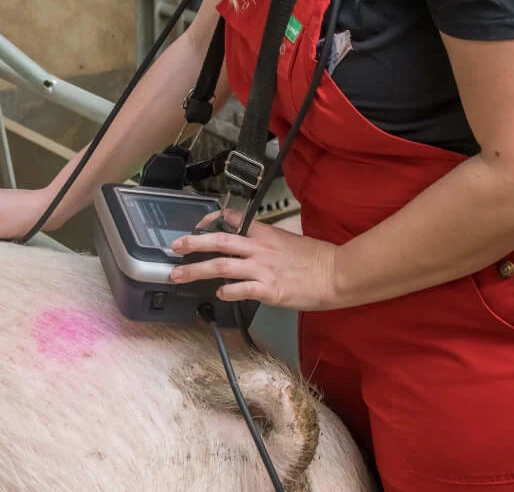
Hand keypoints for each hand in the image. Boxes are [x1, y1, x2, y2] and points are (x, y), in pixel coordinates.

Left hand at [169, 210, 344, 310]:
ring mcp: (263, 269)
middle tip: (175, 248)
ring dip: (196, 271)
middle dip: (193, 244)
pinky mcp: (269, 290)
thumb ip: (267, 244)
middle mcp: (259, 249)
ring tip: (179, 276)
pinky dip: (226, 291)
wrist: (338, 273)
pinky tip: (218, 294)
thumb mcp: (289, 241)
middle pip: (218, 241)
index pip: (232, 220)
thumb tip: (251, 249)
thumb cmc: (318, 259)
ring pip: (221, 266)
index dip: (210, 221)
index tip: (198, 226)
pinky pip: (240, 289)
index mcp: (265, 234)